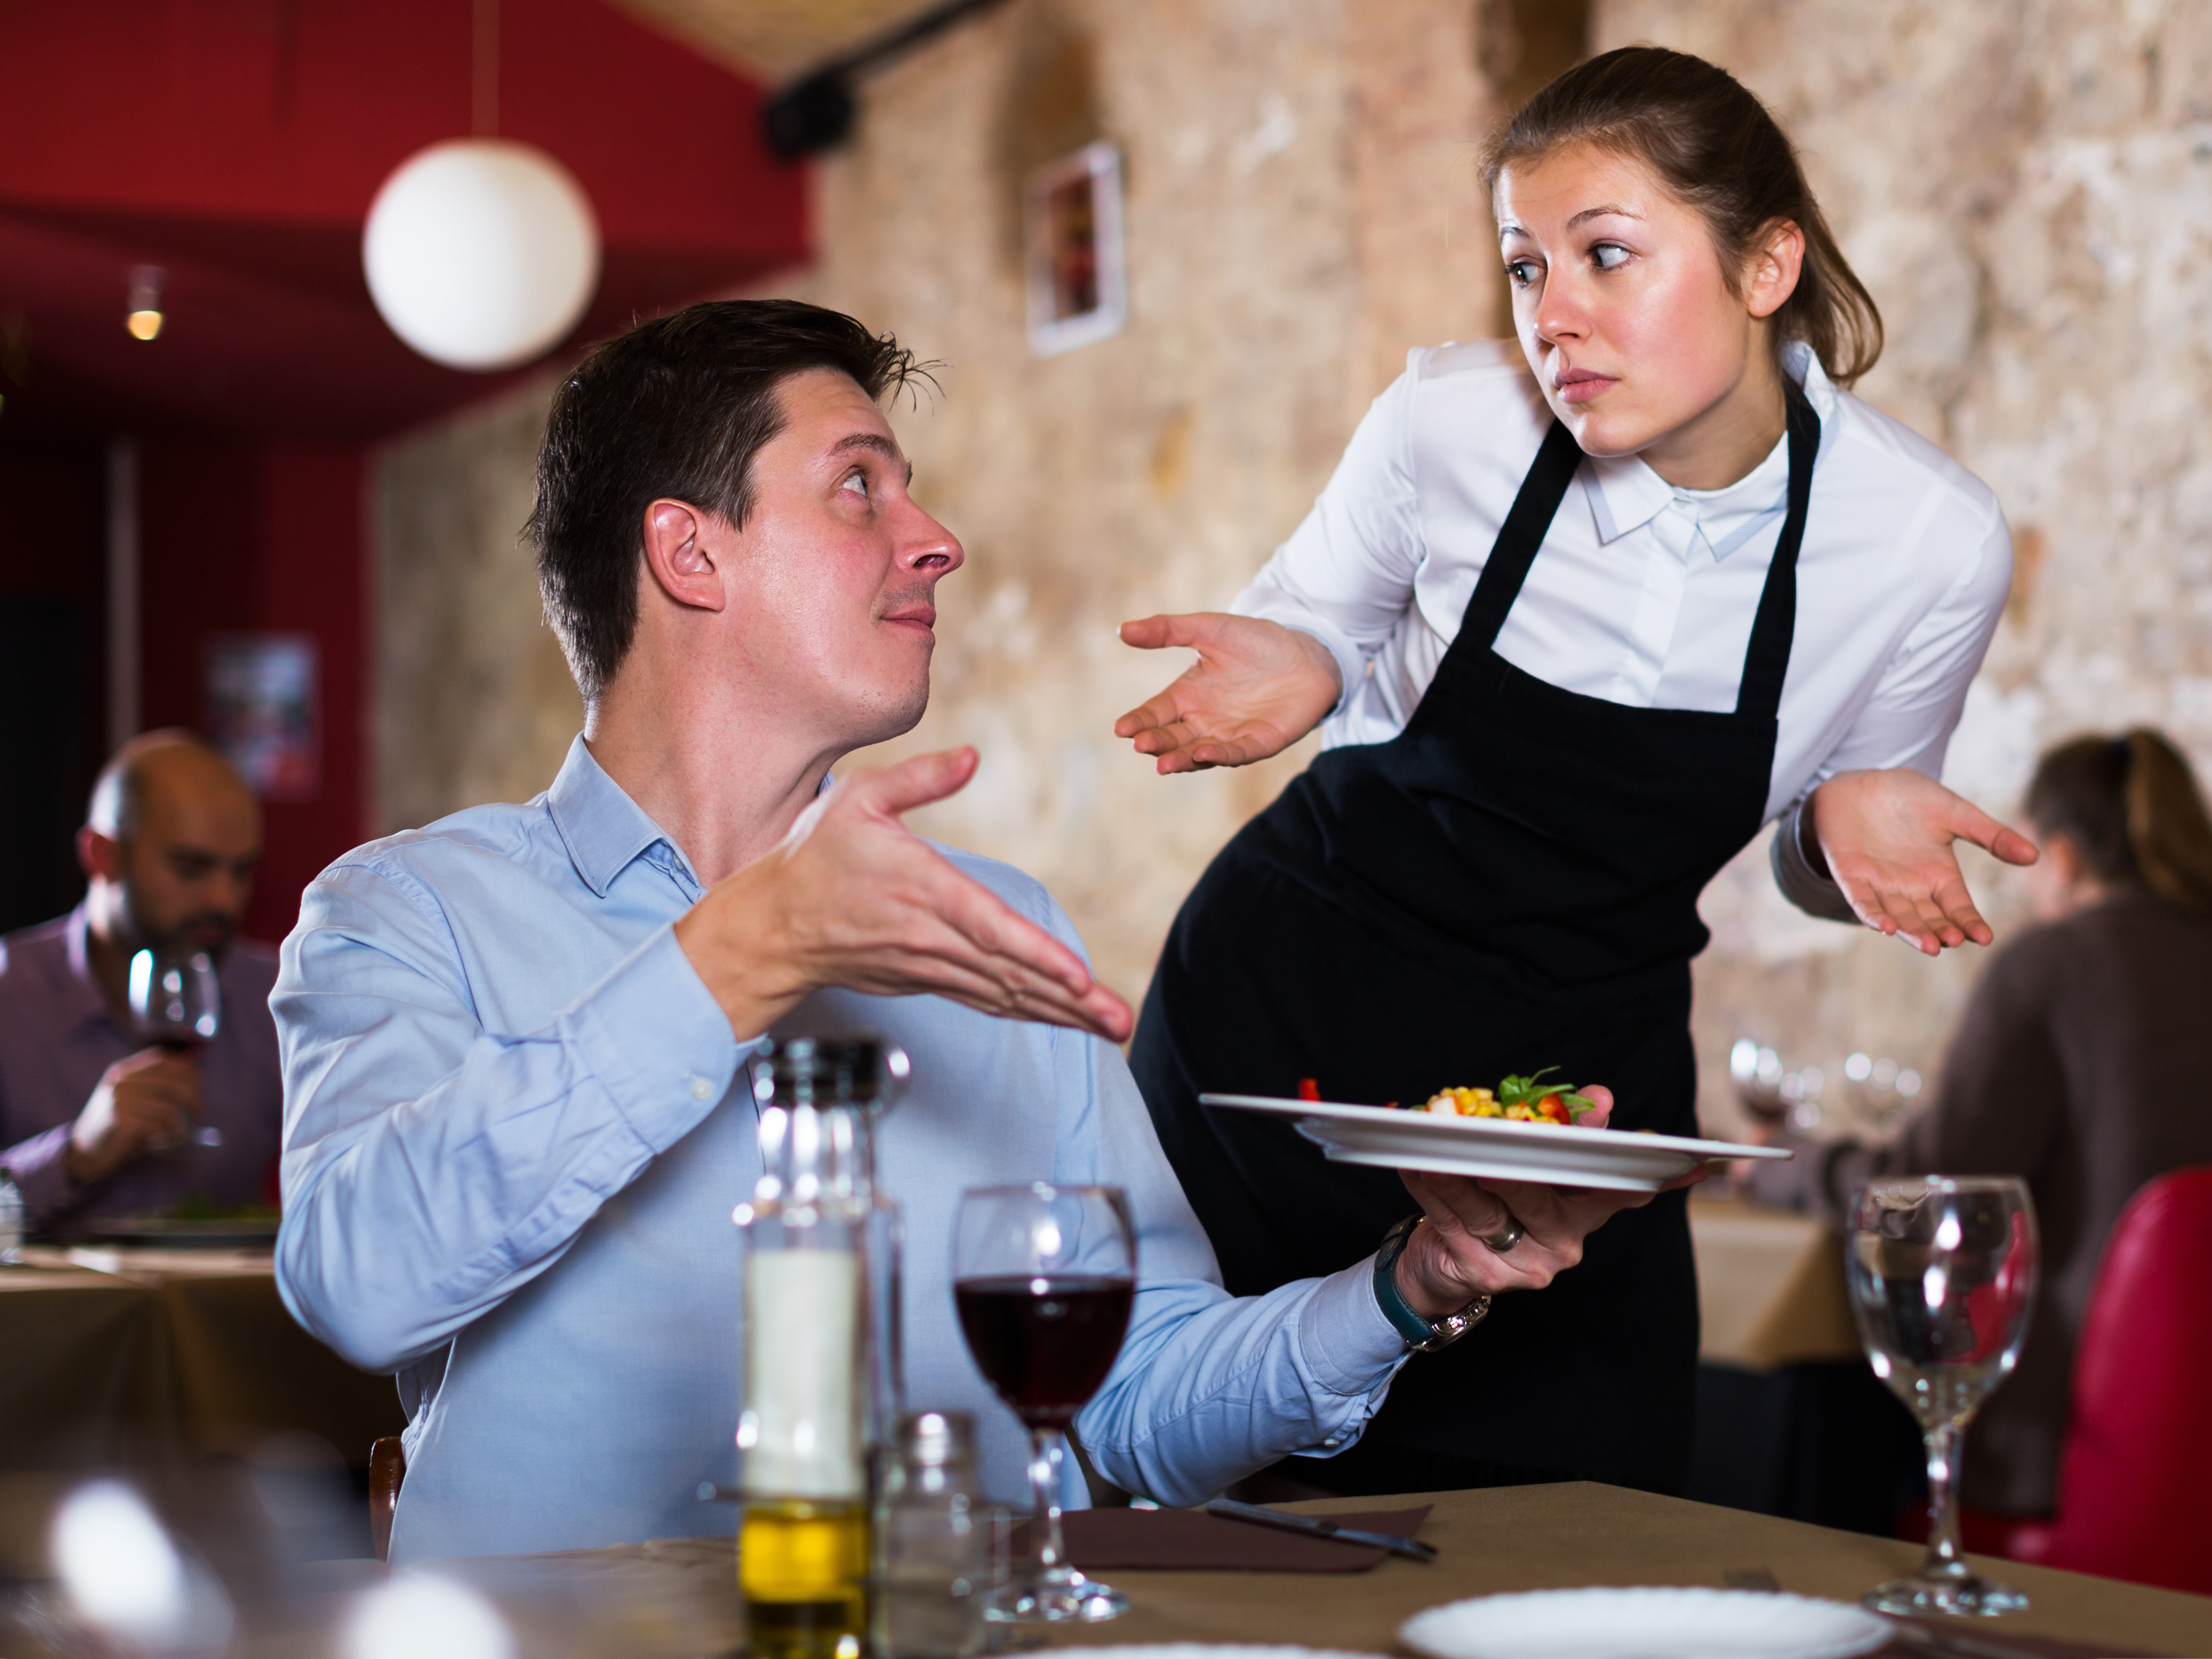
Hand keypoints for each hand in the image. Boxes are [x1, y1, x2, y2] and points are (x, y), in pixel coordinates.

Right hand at [68, 1048, 201, 1184]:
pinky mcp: (121, 1120)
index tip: (198, 1087)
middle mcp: (121, 1081)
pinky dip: (168, 1136)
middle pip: (173, 1081)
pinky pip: (159, 1125)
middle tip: (198, 1115)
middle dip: (193, 1098)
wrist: (82, 1152)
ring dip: (181, 1124)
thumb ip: (154, 1085)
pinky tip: (162, 1143)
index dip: (187, 1071)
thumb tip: (196, 1079)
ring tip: (179, 1135)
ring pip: (170, 1107)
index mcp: (123, 1071)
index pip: (164, 1059)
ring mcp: (119, 1099)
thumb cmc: (114, 1127)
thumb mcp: (129, 1098)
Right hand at [674, 747, 1133, 1045]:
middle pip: (1010, 974)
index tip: (1080, 978)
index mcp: (921, 888)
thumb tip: (973, 756)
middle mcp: (929, 936)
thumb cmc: (816, 855)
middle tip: (1121, 1021)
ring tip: (1112, 1026)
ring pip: (1003, 995)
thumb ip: (920, 777)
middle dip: (1070, 1001)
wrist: (771, 926)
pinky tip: (1063, 1019)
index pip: (989, 927)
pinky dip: (1027, 1012)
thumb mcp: (858, 798)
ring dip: (1060, 1014)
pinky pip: (985, 1000)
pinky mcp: (923, 980)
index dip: (1037, 955)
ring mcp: (927, 966)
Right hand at [1113, 613, 1341, 772]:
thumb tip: (1121, 630)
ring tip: (1162, 763)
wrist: (1307, 653)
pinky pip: (1235, 754)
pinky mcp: (1259, 743)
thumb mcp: (1209, 629)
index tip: (1120, 728)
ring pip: (1198, 753)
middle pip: (1172, 738)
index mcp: (1188, 696)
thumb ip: (1168, 630)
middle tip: (1140, 744)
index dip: (1138, 721)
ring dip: (1180, 759)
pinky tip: (1203, 754)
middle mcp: (1204, 721)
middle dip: (1156, 743)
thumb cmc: (1256, 641)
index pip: (1156, 714)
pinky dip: (1219, 756)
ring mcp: (1230, 735)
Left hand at [1390, 1087, 1704, 1314]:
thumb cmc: (1501, 1205)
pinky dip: (1429, 1192)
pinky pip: (1451, 1224)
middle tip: (1493, 1142)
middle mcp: (1563, 1242)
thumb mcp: (1534, 1169)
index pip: (1616, 1191)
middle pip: (1538, 1200)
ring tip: (1436, 1147)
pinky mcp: (1484, 1275)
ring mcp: (1524, 1265)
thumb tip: (1597, 1096)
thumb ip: (1561, 1131)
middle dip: (1510, 1168)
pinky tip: (1414, 1167)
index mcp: (1585, 1211)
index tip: (1613, 1143)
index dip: (1620, 1170)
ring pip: (1486, 1212)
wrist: (1452, 1264)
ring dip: (1456, 1176)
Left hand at [1808, 769, 2038, 954]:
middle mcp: (1911, 887)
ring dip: (1912, 932)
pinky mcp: (1851, 875)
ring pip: (1899, 917)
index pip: (1958, 907)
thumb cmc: (1909, 797)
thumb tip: (2034, 855)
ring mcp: (1880, 884)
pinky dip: (1874, 915)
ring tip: (1930, 945)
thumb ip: (1990, 835)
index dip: (1970, 923)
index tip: (1985, 938)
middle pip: (1929, 919)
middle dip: (1940, 932)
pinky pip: (1862, 901)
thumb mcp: (1954, 812)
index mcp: (1939, 876)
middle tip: (1953, 941)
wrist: (1862, 782)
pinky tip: (1886, 927)